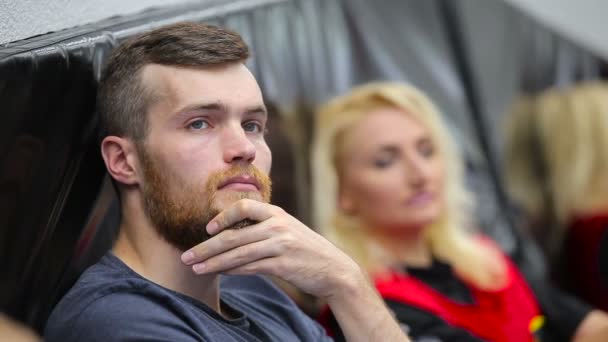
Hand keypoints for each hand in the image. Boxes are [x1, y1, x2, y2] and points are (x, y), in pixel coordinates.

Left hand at [180, 199, 362, 299]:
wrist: (334, 268)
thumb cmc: (307, 250)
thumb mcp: (288, 230)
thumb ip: (264, 228)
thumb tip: (232, 236)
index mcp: (277, 214)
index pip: (243, 206)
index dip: (222, 217)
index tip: (208, 229)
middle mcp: (277, 226)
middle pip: (233, 235)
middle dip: (206, 247)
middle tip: (186, 255)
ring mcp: (280, 245)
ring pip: (238, 253)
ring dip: (213, 262)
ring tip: (195, 268)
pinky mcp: (283, 264)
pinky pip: (250, 267)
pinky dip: (232, 271)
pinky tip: (219, 274)